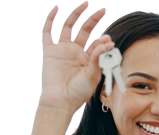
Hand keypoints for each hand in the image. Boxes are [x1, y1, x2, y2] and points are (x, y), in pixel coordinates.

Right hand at [39, 2, 114, 121]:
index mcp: (88, 59)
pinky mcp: (50, 51)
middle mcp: (76, 52)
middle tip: (103, 10)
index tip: (109, 39)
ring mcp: (62, 50)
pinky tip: (57, 8)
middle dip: (94, 20)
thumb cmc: (78, 93)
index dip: (103, 41)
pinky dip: (51, 19)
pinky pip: (48, 31)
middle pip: (85, 31)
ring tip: (86, 4)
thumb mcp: (92, 75)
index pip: (97, 44)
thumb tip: (109, 41)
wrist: (60, 101)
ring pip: (69, 27)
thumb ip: (98, 58)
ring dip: (77, 15)